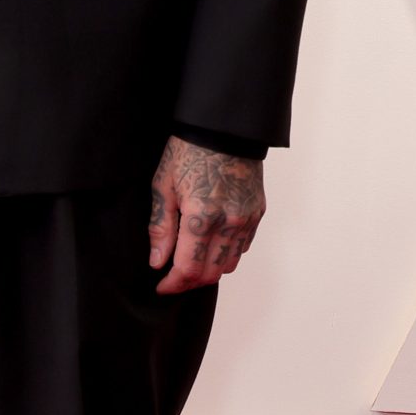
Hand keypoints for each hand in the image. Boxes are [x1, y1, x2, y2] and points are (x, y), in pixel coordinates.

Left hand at [148, 135, 264, 295]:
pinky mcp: (257, 212)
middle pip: (211, 274)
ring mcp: (247, 218)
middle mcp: (229, 222)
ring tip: (190, 263)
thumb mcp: (163, 186)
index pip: (189, 269)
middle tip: (172, 278)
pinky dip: (226, 254)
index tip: (161, 286)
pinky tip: (210, 245)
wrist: (223, 128)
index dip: (173, 284)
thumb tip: (157, 261)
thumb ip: (160, 228)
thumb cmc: (188, 151)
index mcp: (201, 217)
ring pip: (229, 264)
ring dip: (209, 270)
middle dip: (189, 282)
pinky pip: (243, 247)